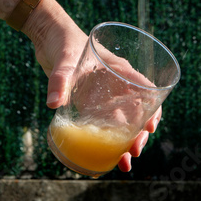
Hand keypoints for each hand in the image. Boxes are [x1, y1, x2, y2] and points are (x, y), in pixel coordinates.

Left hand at [22, 0, 161, 171]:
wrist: (48, 37)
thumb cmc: (62, 41)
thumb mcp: (63, 60)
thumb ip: (59, 80)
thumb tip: (53, 104)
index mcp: (118, 69)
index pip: (145, 88)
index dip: (152, 108)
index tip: (150, 127)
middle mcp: (116, 84)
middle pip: (137, 111)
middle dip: (139, 134)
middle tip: (133, 152)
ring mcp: (104, 94)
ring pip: (124, 122)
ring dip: (126, 142)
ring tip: (123, 163)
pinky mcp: (90, 102)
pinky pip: (105, 123)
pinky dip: (109, 140)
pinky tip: (106, 156)